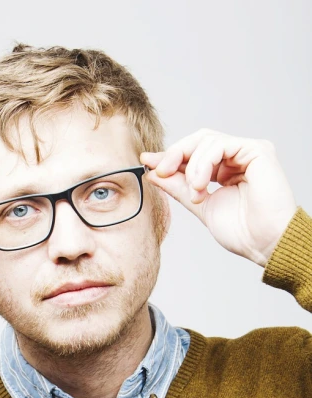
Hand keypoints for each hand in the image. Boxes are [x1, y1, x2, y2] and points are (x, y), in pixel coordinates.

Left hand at [140, 128, 297, 266]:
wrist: (263, 244)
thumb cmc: (242, 231)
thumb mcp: (200, 205)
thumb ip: (179, 187)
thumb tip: (154, 172)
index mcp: (225, 170)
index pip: (193, 154)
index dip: (170, 156)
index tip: (148, 162)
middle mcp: (237, 157)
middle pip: (198, 140)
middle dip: (175, 154)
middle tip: (160, 171)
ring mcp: (248, 151)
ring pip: (206, 141)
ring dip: (191, 167)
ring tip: (195, 193)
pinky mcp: (257, 150)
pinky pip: (220, 144)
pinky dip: (203, 163)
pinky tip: (201, 185)